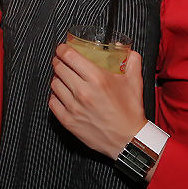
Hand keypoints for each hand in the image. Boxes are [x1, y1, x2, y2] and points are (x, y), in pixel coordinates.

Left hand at [49, 44, 146, 159]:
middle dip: (58, 61)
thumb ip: (131, 61)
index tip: (62, 48)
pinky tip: (62, 94)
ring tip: (63, 77)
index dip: (63, 49)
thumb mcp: (134, 82)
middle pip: (59, 68)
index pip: (70, 56)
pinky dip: (55, 96)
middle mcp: (83, 91)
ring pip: (54, 84)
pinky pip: (52, 102)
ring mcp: (73, 107)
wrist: (128, 140)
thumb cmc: (130, 111)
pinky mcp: (68, 121)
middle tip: (61, 61)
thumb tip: (124, 48)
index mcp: (97, 79)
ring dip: (57, 78)